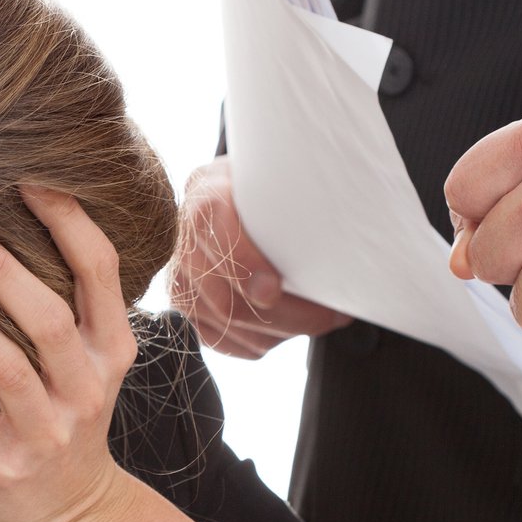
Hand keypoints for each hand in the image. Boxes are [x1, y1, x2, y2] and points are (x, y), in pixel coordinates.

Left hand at [0, 186, 139, 521]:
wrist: (72, 515)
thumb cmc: (63, 414)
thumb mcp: (88, 359)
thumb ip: (65, 301)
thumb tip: (12, 211)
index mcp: (112, 348)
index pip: (100, 270)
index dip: (69, 220)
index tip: (29, 178)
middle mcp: (87, 387)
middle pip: (48, 319)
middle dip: (2, 270)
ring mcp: (48, 432)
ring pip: (5, 372)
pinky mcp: (4, 470)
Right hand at [171, 156, 349, 358]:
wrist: (238, 199)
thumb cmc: (271, 190)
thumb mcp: (283, 180)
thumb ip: (298, 200)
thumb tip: (341, 247)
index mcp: (206, 193)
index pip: (212, 228)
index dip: (242, 264)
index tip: (273, 290)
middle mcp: (183, 238)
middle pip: (224, 298)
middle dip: (285, 314)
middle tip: (331, 314)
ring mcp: (179, 277)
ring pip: (229, 326)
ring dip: (283, 330)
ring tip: (322, 319)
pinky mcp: (188, 310)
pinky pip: (224, 342)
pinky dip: (263, 341)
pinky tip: (290, 327)